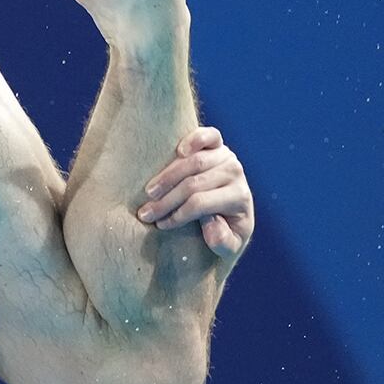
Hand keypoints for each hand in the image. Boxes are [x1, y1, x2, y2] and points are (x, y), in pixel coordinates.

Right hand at [138, 127, 254, 259]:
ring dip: (167, 177)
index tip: (160, 225)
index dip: (177, 215)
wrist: (235, 213)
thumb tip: (211, 223)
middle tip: (145, 214)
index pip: (201, 203)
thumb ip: (223, 243)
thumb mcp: (229, 248)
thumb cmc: (227, 232)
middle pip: (193, 183)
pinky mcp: (219, 145)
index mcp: (239, 197)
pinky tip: (179, 150)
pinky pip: (209, 136)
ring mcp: (227, 156)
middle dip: (166, 201)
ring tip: (149, 192)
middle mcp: (235, 173)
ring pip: (193, 162)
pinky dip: (194, 139)